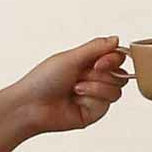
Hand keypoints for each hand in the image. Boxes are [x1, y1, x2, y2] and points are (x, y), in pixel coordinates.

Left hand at [10, 36, 132, 137]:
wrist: (32, 105)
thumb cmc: (44, 79)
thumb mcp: (71, 58)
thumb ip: (96, 48)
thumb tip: (116, 39)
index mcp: (88, 62)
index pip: (116, 57)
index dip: (113, 59)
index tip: (98, 63)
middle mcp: (93, 79)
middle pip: (120, 74)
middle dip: (101, 74)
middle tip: (81, 75)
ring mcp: (95, 96)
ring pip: (116, 90)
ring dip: (94, 87)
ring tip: (75, 89)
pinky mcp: (94, 112)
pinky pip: (106, 103)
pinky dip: (90, 98)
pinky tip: (75, 99)